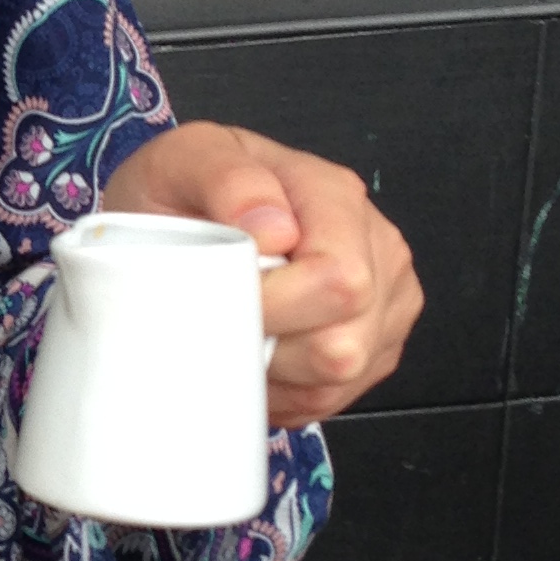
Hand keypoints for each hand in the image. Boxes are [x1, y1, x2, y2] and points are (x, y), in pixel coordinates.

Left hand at [101, 121, 420, 423]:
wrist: (177, 220)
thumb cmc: (181, 193)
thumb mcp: (181, 159)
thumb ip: (225, 179)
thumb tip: (274, 231)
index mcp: (334, 196)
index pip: (337, 280)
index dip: (271, 306)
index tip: (218, 297)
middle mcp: (375, 248)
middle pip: (343, 344)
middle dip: (268, 345)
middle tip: (220, 317)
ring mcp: (383, 303)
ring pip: (336, 381)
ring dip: (271, 372)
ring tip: (236, 330)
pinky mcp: (372, 349)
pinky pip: (329, 400)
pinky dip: (280, 390)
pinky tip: (256, 351)